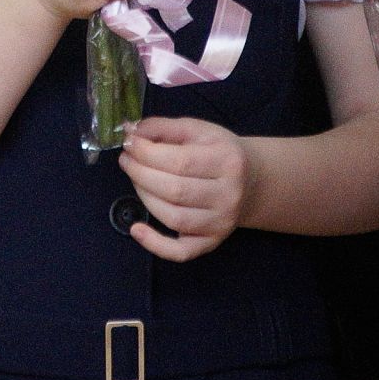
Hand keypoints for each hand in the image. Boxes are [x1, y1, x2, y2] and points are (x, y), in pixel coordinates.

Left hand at [116, 117, 249, 261]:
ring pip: (173, 218)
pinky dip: (155, 245)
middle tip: (127, 161)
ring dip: (144, 197)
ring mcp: (221, 223)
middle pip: (174, 190)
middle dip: (140, 173)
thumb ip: (163, 127)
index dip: (146, 153)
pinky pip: (181, 252)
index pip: (180, 161)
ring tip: (135, 179)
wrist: (252, 182)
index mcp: (227, 161)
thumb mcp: (197, 130)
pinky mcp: (212, 242)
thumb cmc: (218, 152)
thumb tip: (130, 132)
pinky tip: (136, 230)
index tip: (129, 144)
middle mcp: (228, 195)